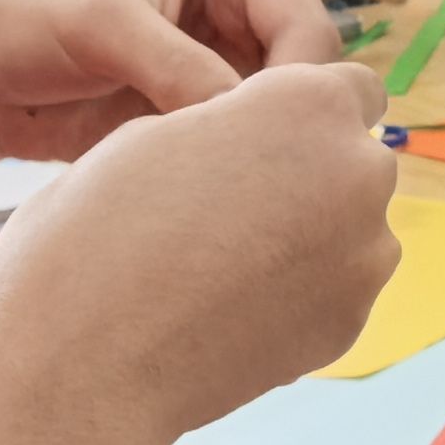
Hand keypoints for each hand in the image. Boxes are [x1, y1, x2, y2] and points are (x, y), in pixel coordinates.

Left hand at [0, 0, 339, 263]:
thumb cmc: (21, 12)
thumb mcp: (103, 26)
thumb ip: (181, 69)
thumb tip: (254, 127)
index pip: (311, 31)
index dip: (296, 92)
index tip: (255, 150)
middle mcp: (251, 2)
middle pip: (308, 82)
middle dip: (280, 130)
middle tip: (237, 184)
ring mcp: (229, 60)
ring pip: (282, 123)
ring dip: (256, 159)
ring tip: (216, 197)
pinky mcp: (204, 111)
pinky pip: (244, 151)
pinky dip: (229, 176)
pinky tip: (202, 203)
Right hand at [0, 57, 400, 444]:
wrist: (80, 357)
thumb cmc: (95, 229)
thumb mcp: (158, 133)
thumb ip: (237, 126)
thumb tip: (271, 147)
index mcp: (308, 102)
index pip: (349, 87)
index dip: (303, 113)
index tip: (260, 140)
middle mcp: (358, 171)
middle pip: (355, 161)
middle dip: (312, 176)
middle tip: (231, 210)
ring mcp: (364, 254)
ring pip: (353, 230)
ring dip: (309, 238)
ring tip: (222, 268)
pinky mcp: (351, 323)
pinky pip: (335, 292)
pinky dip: (298, 297)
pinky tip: (228, 312)